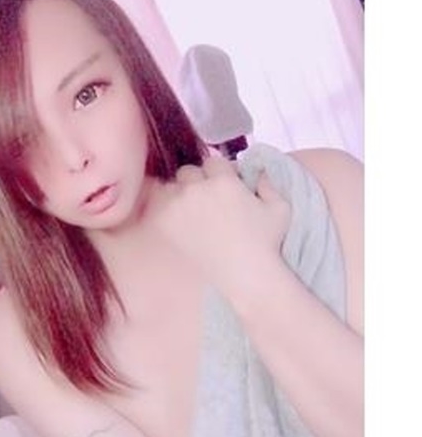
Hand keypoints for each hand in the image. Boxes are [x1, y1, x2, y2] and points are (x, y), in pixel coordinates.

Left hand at [158, 154, 290, 305]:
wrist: (246, 274)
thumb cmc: (266, 242)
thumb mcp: (280, 207)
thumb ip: (269, 182)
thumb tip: (258, 170)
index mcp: (224, 180)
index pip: (213, 162)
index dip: (219, 174)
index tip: (224, 187)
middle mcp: (198, 189)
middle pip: (188, 172)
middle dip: (197, 182)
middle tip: (206, 201)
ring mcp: (178, 206)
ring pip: (170, 187)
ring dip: (179, 194)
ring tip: (190, 212)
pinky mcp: (166, 225)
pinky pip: (155, 206)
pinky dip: (164, 211)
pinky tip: (176, 222)